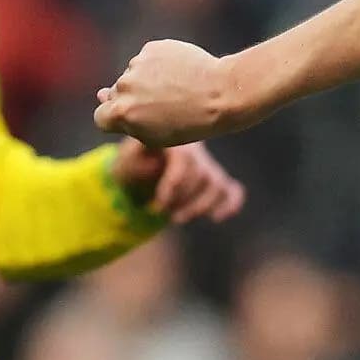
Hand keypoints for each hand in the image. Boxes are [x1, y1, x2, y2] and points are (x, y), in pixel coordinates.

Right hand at [94, 39, 232, 145]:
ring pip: (134, 74)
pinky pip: (149, 59)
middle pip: (117, 93)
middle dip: (133, 98)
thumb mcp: (155, 134)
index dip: (117, 119)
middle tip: (164, 104)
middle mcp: (124, 86)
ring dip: (147, 80)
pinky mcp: (152, 48)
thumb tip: (100, 94)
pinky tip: (180, 74)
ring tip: (176, 89)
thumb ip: (125, 119)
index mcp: (121, 113)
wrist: (221, 95)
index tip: (136, 119)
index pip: (101, 116)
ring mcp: (137, 64)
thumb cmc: (190, 123)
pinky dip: (159, 64)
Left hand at [110, 136, 246, 224]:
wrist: (143, 164)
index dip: (174, 184)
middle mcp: (196, 150)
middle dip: (183, 199)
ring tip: (176, 219)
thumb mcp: (127, 162)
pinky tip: (216, 218)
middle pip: (202, 175)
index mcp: (174, 140)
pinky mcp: (217, 181)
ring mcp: (209, 165)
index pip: (184, 158)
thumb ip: (137, 163)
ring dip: (200, 207)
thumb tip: (155, 167)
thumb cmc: (134, 164)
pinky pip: (233, 191)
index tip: (158, 205)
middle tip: (162, 213)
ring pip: (217, 185)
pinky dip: (230, 204)